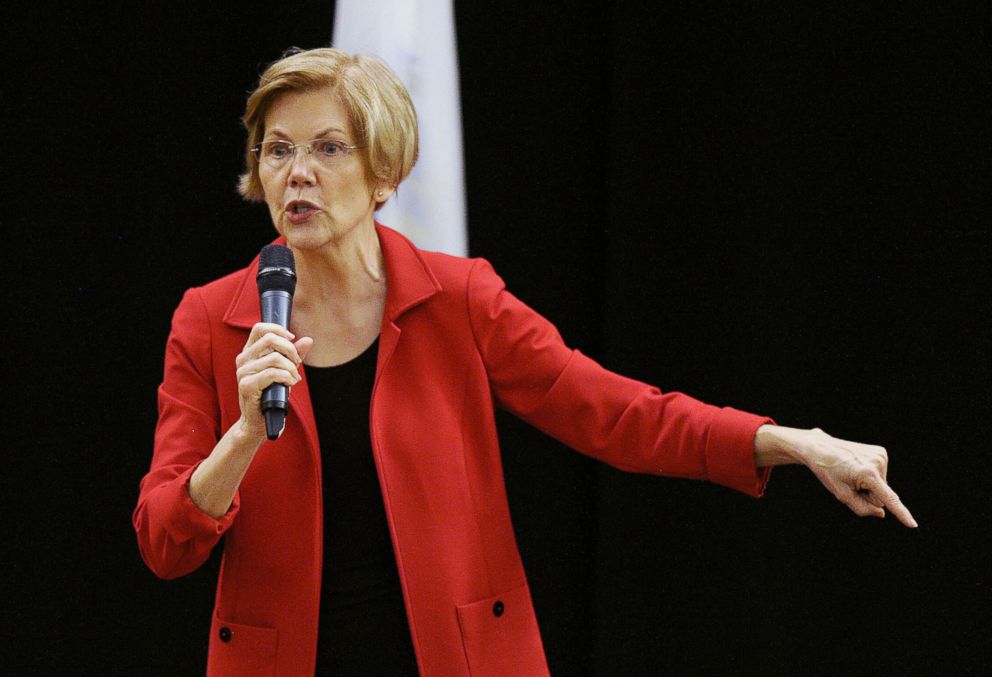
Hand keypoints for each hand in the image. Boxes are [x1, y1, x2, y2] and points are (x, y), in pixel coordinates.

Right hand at [235, 322, 312, 440]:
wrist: (259, 421)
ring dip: (291, 368)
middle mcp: (243, 359)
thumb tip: (308, 340)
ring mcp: (243, 372)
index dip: (278, 329)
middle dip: (290, 349)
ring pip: (274, 358)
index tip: (292, 339)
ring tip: (294, 379)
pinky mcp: (246, 385)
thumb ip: (294, 355)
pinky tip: (290, 384)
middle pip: (269, 339)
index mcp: (249, 352)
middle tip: (297, 362)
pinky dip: (286, 377)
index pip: (260, 328)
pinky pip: (272, 373)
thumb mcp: (285, 371)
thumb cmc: (271, 395)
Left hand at [755, 425, 917, 527]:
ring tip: (851, 472)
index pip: (887, 499)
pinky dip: (870, 475)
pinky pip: (880, 474)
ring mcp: (881, 455)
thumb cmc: (828, 471)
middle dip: (868, 494)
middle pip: (881, 495)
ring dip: (868, 483)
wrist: (820, 448)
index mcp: (867, 474)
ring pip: (881, 485)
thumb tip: (882, 513)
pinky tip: (857, 466)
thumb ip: (862, 508)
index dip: (901, 513)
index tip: (913, 525)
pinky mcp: (881, 452)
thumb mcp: (841, 494)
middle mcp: (878, 462)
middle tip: (850, 481)